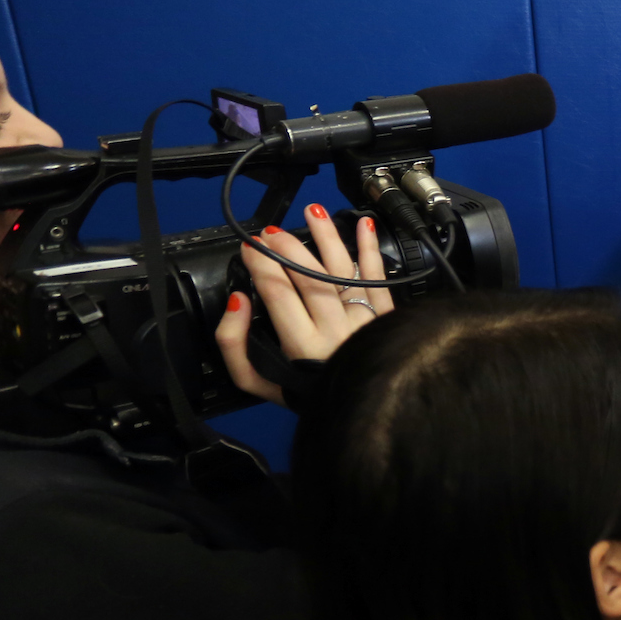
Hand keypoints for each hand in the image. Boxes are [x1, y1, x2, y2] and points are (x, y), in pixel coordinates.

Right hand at [215, 205, 395, 402]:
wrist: (356, 407)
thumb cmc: (302, 393)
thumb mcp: (255, 381)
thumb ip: (235, 344)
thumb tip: (237, 301)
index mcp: (302, 346)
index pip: (278, 293)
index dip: (261, 264)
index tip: (249, 247)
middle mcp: (336, 329)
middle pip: (309, 277)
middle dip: (286, 248)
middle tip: (269, 233)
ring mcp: (363, 320)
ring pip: (343, 270)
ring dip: (327, 237)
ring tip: (311, 212)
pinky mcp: (386, 316)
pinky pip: (378, 278)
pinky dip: (370, 250)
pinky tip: (365, 225)